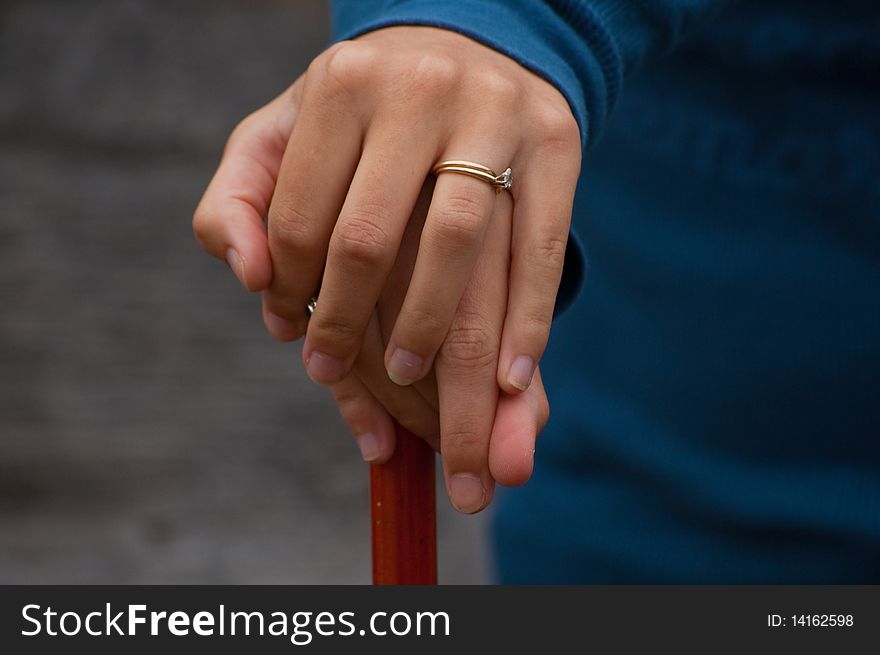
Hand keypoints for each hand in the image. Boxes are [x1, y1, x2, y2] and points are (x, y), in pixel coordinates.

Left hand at [193, 97, 548, 510]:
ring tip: (408, 386)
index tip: (289, 335)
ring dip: (430, 332)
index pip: (300, 217)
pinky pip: (541, 248)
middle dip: (343, 326)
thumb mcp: (284, 129)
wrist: (471, 42)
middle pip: (372, 238)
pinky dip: (528, 322)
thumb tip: (250, 277)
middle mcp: (421, 92)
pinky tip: (513, 381)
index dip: (287, 291)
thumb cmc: (365, 110)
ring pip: (458, 246)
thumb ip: (237, 198)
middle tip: (327, 375)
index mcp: (342, 85)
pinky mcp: (557, 146)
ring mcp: (496, 116)